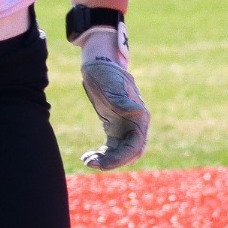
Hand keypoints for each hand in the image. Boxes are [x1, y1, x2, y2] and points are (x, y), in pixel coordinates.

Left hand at [77, 23, 148, 170]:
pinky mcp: (115, 128)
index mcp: (140, 115)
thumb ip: (122, 99)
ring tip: (87, 160)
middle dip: (113, 162)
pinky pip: (112, 148)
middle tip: (92, 163)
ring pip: (121, 153)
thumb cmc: (106, 71)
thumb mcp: (112, 83)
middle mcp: (136, 124)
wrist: (99, 64)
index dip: (121, 157)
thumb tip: (136, 112)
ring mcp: (126, 127)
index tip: (103, 162)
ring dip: (106, 160)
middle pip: (130, 152)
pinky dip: (102, 155)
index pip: (136, 144)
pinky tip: (87, 157)